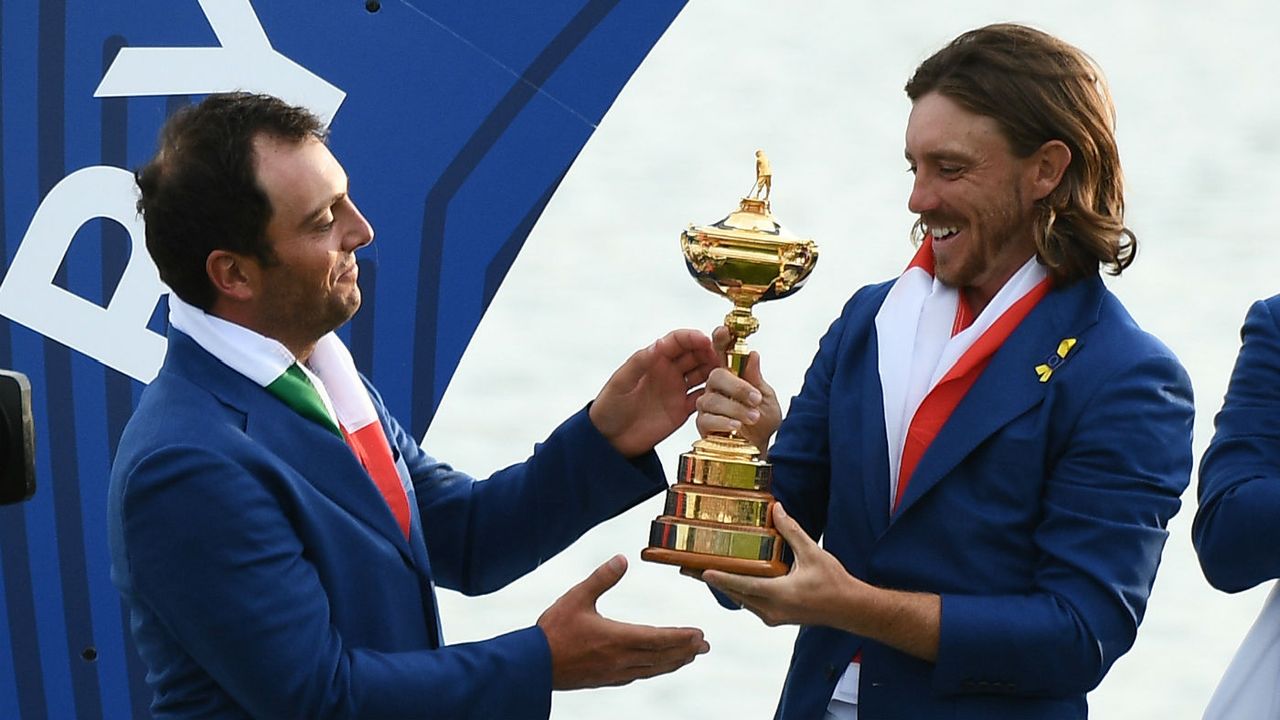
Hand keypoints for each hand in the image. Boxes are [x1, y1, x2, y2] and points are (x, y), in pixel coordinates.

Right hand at [537, 555, 709, 689]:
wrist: (532, 666)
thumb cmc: (553, 631)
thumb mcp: (576, 598)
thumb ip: (601, 578)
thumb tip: (622, 558)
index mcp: (617, 638)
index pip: (658, 638)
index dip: (681, 637)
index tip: (699, 633)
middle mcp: (620, 659)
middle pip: (661, 656)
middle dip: (685, 650)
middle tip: (704, 646)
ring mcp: (614, 672)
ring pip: (652, 668)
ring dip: (673, 662)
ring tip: (689, 657)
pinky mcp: (605, 680)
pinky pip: (638, 675)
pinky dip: (654, 670)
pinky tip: (654, 667)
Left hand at [589, 329, 718, 456]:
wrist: (609, 440)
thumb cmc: (609, 407)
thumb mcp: (621, 383)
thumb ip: (640, 363)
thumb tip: (659, 343)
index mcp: (653, 359)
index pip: (677, 341)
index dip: (693, 338)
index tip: (706, 341)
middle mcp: (668, 372)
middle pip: (695, 355)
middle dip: (710, 353)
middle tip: (723, 358)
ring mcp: (677, 390)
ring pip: (703, 375)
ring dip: (715, 373)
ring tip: (727, 375)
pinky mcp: (682, 410)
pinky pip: (703, 399)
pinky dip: (713, 396)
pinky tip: (720, 396)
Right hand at [695, 326, 781, 453]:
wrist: (759, 446)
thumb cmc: (763, 421)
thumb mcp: (766, 397)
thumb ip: (756, 378)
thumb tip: (752, 354)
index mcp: (731, 374)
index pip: (721, 352)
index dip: (720, 340)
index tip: (723, 331)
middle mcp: (716, 386)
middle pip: (716, 375)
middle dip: (737, 386)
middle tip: (755, 398)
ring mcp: (707, 404)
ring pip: (712, 399)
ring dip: (735, 408)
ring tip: (752, 417)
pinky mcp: (702, 423)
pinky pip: (706, 419)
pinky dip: (723, 422)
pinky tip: (736, 427)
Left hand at [701, 504, 856, 627]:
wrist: (850, 609)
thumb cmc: (834, 582)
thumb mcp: (812, 553)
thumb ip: (791, 531)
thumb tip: (776, 508)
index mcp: (779, 595)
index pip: (743, 585)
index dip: (721, 578)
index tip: (702, 571)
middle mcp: (772, 610)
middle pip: (735, 594)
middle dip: (712, 580)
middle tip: (689, 569)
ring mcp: (773, 616)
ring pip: (742, 600)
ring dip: (725, 586)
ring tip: (704, 572)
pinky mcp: (777, 617)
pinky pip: (751, 603)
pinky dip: (739, 591)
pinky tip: (731, 579)